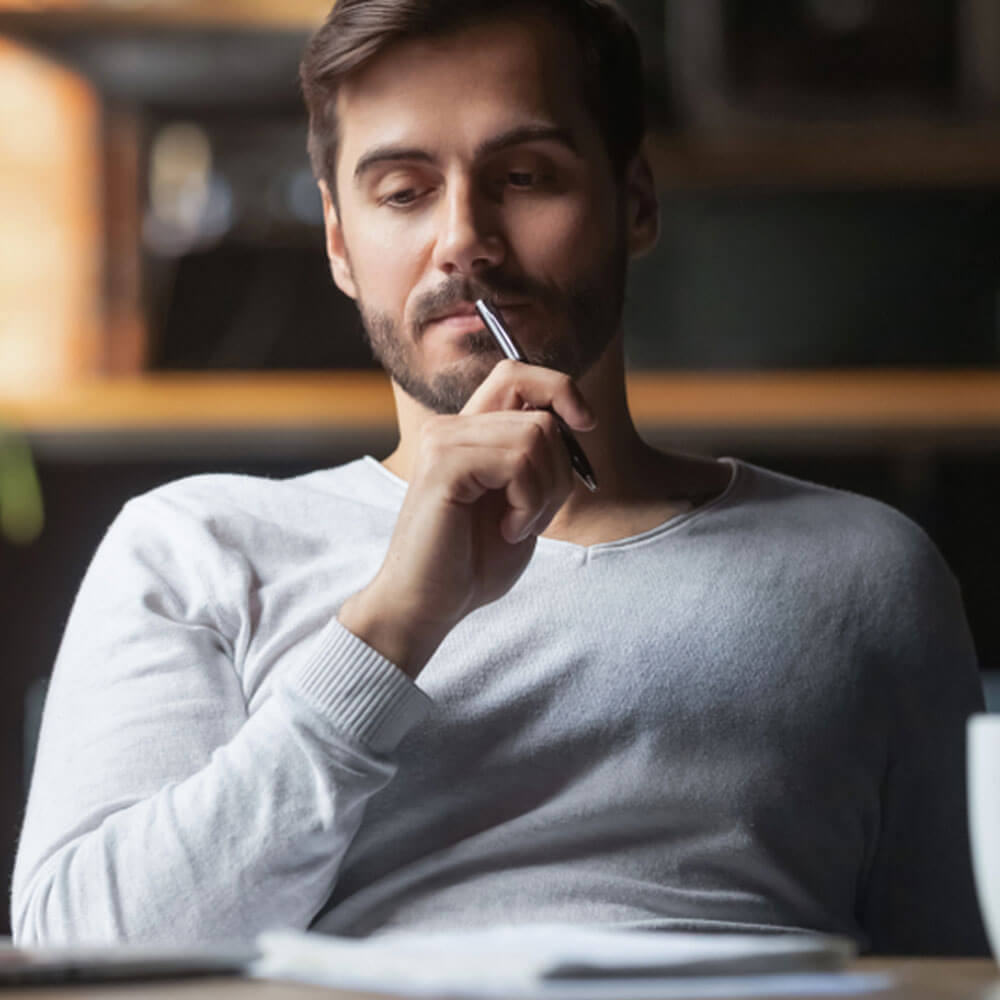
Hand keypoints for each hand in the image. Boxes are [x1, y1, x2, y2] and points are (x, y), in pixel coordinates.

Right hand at [338, 360, 595, 676]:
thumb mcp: (521, 502)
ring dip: (544, 493)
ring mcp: (444, 442)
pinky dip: (529, 503)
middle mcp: (452, 427)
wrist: (428, 604)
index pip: (517, 373)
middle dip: (560, 469)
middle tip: (533, 513)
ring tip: (517, 525)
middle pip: (540, 412)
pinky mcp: (444, 466)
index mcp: (469, 433)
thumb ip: (537, 460)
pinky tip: (508, 530)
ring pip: (536, 437)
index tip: (585, 425)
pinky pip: (518, 462)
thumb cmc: (473, 562)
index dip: (560, 388)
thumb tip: (575, 422)